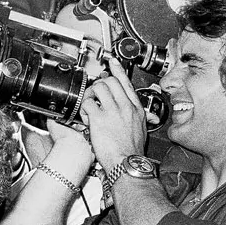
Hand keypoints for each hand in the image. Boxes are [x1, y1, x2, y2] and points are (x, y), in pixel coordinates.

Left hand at [79, 55, 147, 173]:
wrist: (127, 163)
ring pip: (98, 87)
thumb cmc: (132, 151)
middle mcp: (125, 106)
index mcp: (136, 108)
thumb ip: (137, 117)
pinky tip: (86, 118)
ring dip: (90, 94)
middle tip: (95, 92)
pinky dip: (83, 109)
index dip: (117, 70)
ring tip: (90, 106)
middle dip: (100, 83)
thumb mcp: (141, 129)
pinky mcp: (99, 118)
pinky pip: (87, 103)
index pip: (126, 83)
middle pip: (110, 81)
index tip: (112, 62)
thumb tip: (138, 113)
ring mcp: (112, 111)